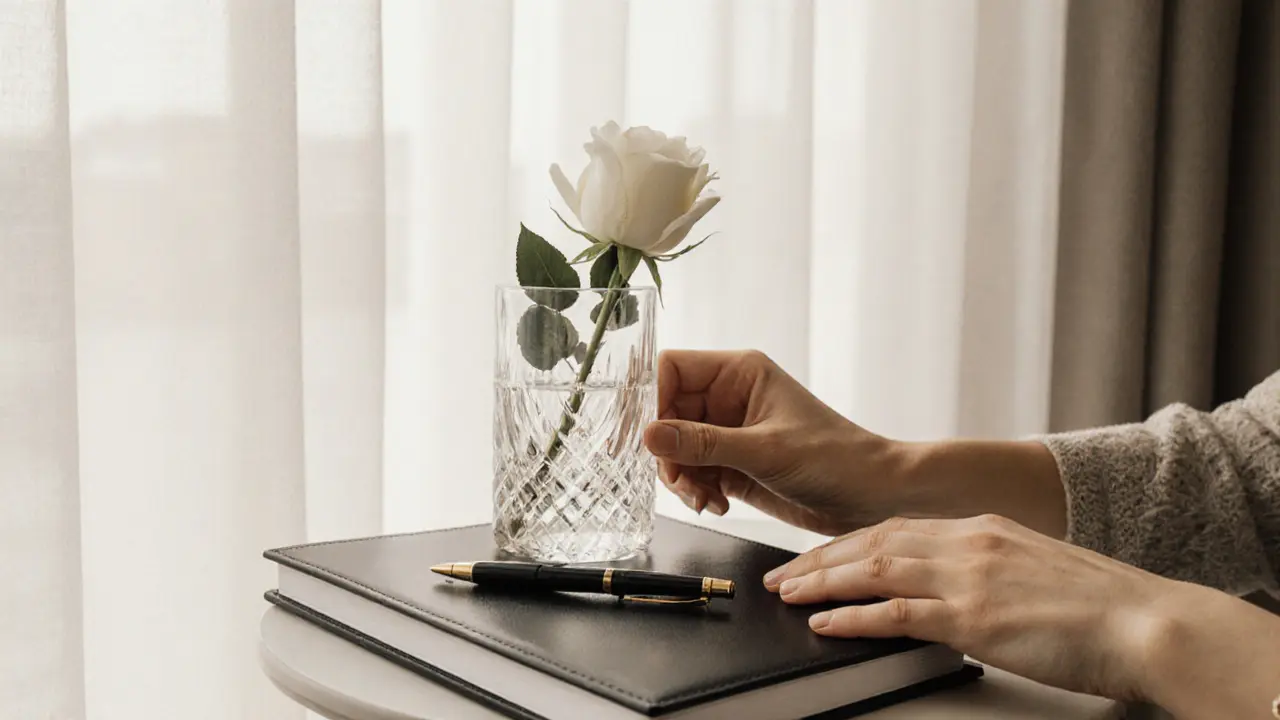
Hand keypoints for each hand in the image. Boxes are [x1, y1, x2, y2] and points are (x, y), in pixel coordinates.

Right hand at [641, 350, 895, 535]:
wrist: (872, 497)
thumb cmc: (835, 458)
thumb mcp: (765, 450)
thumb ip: (704, 443)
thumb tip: (650, 435)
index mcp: (739, 373)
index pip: (672, 369)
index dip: (652, 399)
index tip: (648, 436)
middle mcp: (729, 398)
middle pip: (666, 414)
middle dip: (667, 451)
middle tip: (680, 480)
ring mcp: (729, 432)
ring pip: (675, 448)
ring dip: (680, 477)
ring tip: (703, 499)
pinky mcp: (732, 464)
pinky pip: (693, 473)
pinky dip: (695, 491)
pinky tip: (716, 504)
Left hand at [765, 514, 1180, 700]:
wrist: (1148, 622)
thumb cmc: (1101, 606)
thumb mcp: (1034, 570)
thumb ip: (987, 571)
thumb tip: (956, 592)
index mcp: (982, 528)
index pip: (896, 528)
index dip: (848, 542)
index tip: (819, 554)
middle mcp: (968, 542)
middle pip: (873, 542)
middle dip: (822, 558)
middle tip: (784, 574)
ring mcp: (967, 577)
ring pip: (874, 570)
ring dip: (823, 582)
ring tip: (788, 594)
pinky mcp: (972, 617)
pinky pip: (895, 613)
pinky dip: (853, 617)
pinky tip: (825, 622)